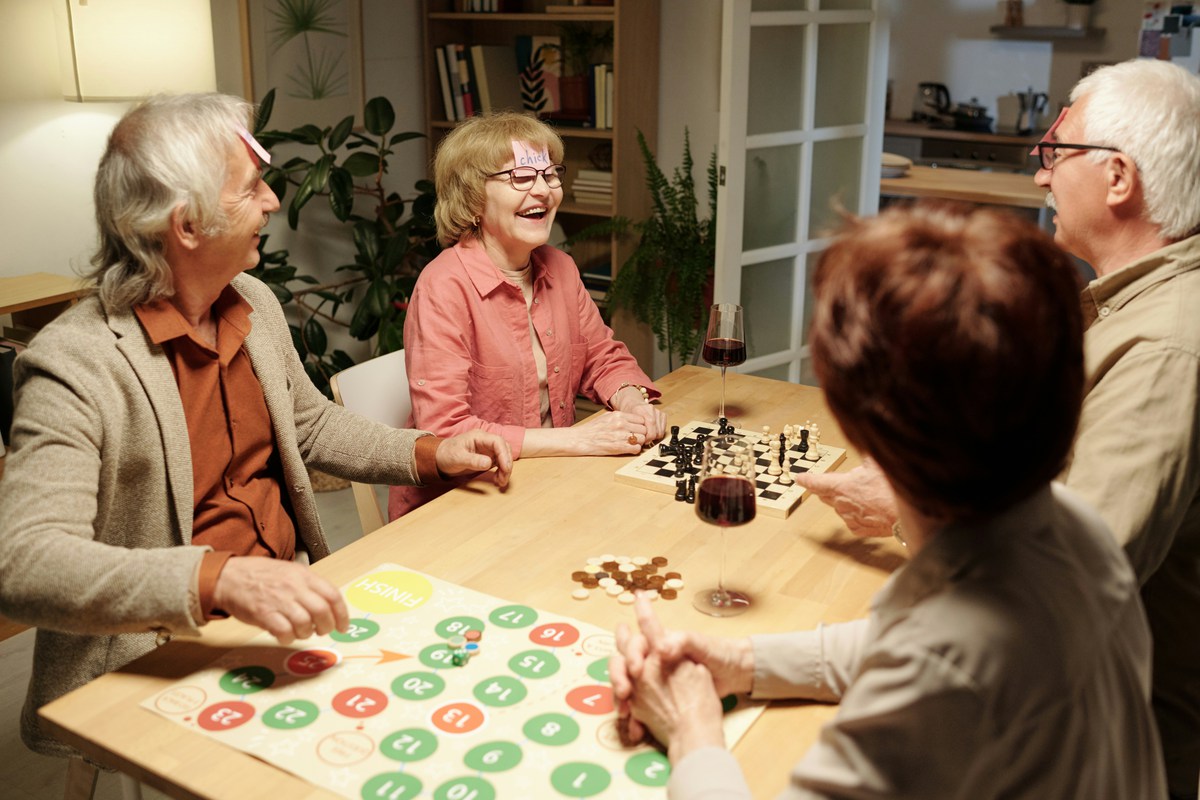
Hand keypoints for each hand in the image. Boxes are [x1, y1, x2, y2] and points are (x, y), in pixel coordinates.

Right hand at [212, 557, 348, 645]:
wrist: (228, 576)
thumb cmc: (260, 575)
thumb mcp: (290, 571)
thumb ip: (308, 586)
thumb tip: (328, 606)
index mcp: (304, 575)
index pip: (332, 595)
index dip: (342, 614)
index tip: (343, 626)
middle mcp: (294, 587)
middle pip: (322, 611)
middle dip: (327, 626)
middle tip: (322, 631)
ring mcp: (279, 600)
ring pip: (305, 623)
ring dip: (306, 633)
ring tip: (300, 632)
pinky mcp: (264, 613)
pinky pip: (284, 631)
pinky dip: (288, 638)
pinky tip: (284, 635)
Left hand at [435, 430, 512, 487]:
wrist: (440, 458)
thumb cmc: (447, 455)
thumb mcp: (457, 458)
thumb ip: (473, 460)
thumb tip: (489, 463)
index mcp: (479, 436)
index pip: (498, 442)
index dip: (504, 455)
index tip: (506, 468)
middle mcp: (486, 441)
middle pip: (504, 449)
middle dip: (507, 464)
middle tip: (504, 479)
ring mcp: (488, 448)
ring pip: (504, 456)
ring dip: (505, 469)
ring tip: (500, 482)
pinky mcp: (488, 456)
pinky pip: (500, 463)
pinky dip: (501, 471)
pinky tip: (497, 480)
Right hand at [572, 410, 651, 454]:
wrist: (580, 439)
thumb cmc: (591, 429)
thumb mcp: (606, 417)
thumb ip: (620, 417)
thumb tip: (631, 420)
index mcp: (618, 415)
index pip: (641, 419)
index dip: (640, 425)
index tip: (637, 429)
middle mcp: (621, 424)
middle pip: (643, 429)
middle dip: (641, 434)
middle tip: (635, 437)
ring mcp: (620, 436)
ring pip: (642, 439)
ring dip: (638, 442)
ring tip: (631, 443)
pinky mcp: (619, 447)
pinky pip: (636, 448)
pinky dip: (634, 450)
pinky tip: (628, 449)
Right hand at [611, 595, 752, 743]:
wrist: (734, 676)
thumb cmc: (718, 653)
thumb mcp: (701, 644)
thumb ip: (681, 642)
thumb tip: (661, 646)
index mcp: (658, 642)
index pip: (634, 644)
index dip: (631, 654)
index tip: (636, 670)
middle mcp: (651, 660)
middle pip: (623, 665)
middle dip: (618, 678)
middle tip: (624, 693)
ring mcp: (653, 682)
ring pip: (627, 689)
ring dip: (622, 701)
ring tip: (626, 714)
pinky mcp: (658, 701)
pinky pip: (639, 710)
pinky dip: (635, 719)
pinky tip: (637, 729)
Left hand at [626, 403, 667, 443]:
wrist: (633, 403)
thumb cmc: (629, 412)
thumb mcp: (627, 419)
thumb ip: (632, 429)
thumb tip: (638, 441)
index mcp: (642, 409)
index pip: (651, 424)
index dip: (648, 436)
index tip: (644, 441)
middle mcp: (651, 409)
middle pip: (656, 430)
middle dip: (651, 438)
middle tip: (645, 440)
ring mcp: (658, 411)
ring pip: (660, 431)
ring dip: (654, 436)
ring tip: (647, 435)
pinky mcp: (663, 415)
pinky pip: (663, 429)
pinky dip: (658, 433)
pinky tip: (652, 431)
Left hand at [793, 457, 897, 537]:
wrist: (907, 516)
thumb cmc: (892, 490)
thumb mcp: (877, 463)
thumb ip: (864, 453)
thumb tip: (862, 443)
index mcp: (841, 486)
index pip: (816, 482)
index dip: (805, 479)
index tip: (799, 478)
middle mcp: (841, 503)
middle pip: (826, 494)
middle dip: (830, 488)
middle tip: (844, 482)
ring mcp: (849, 518)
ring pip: (840, 507)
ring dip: (847, 500)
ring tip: (866, 495)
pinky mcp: (858, 529)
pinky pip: (851, 520)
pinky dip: (857, 513)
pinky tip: (869, 508)